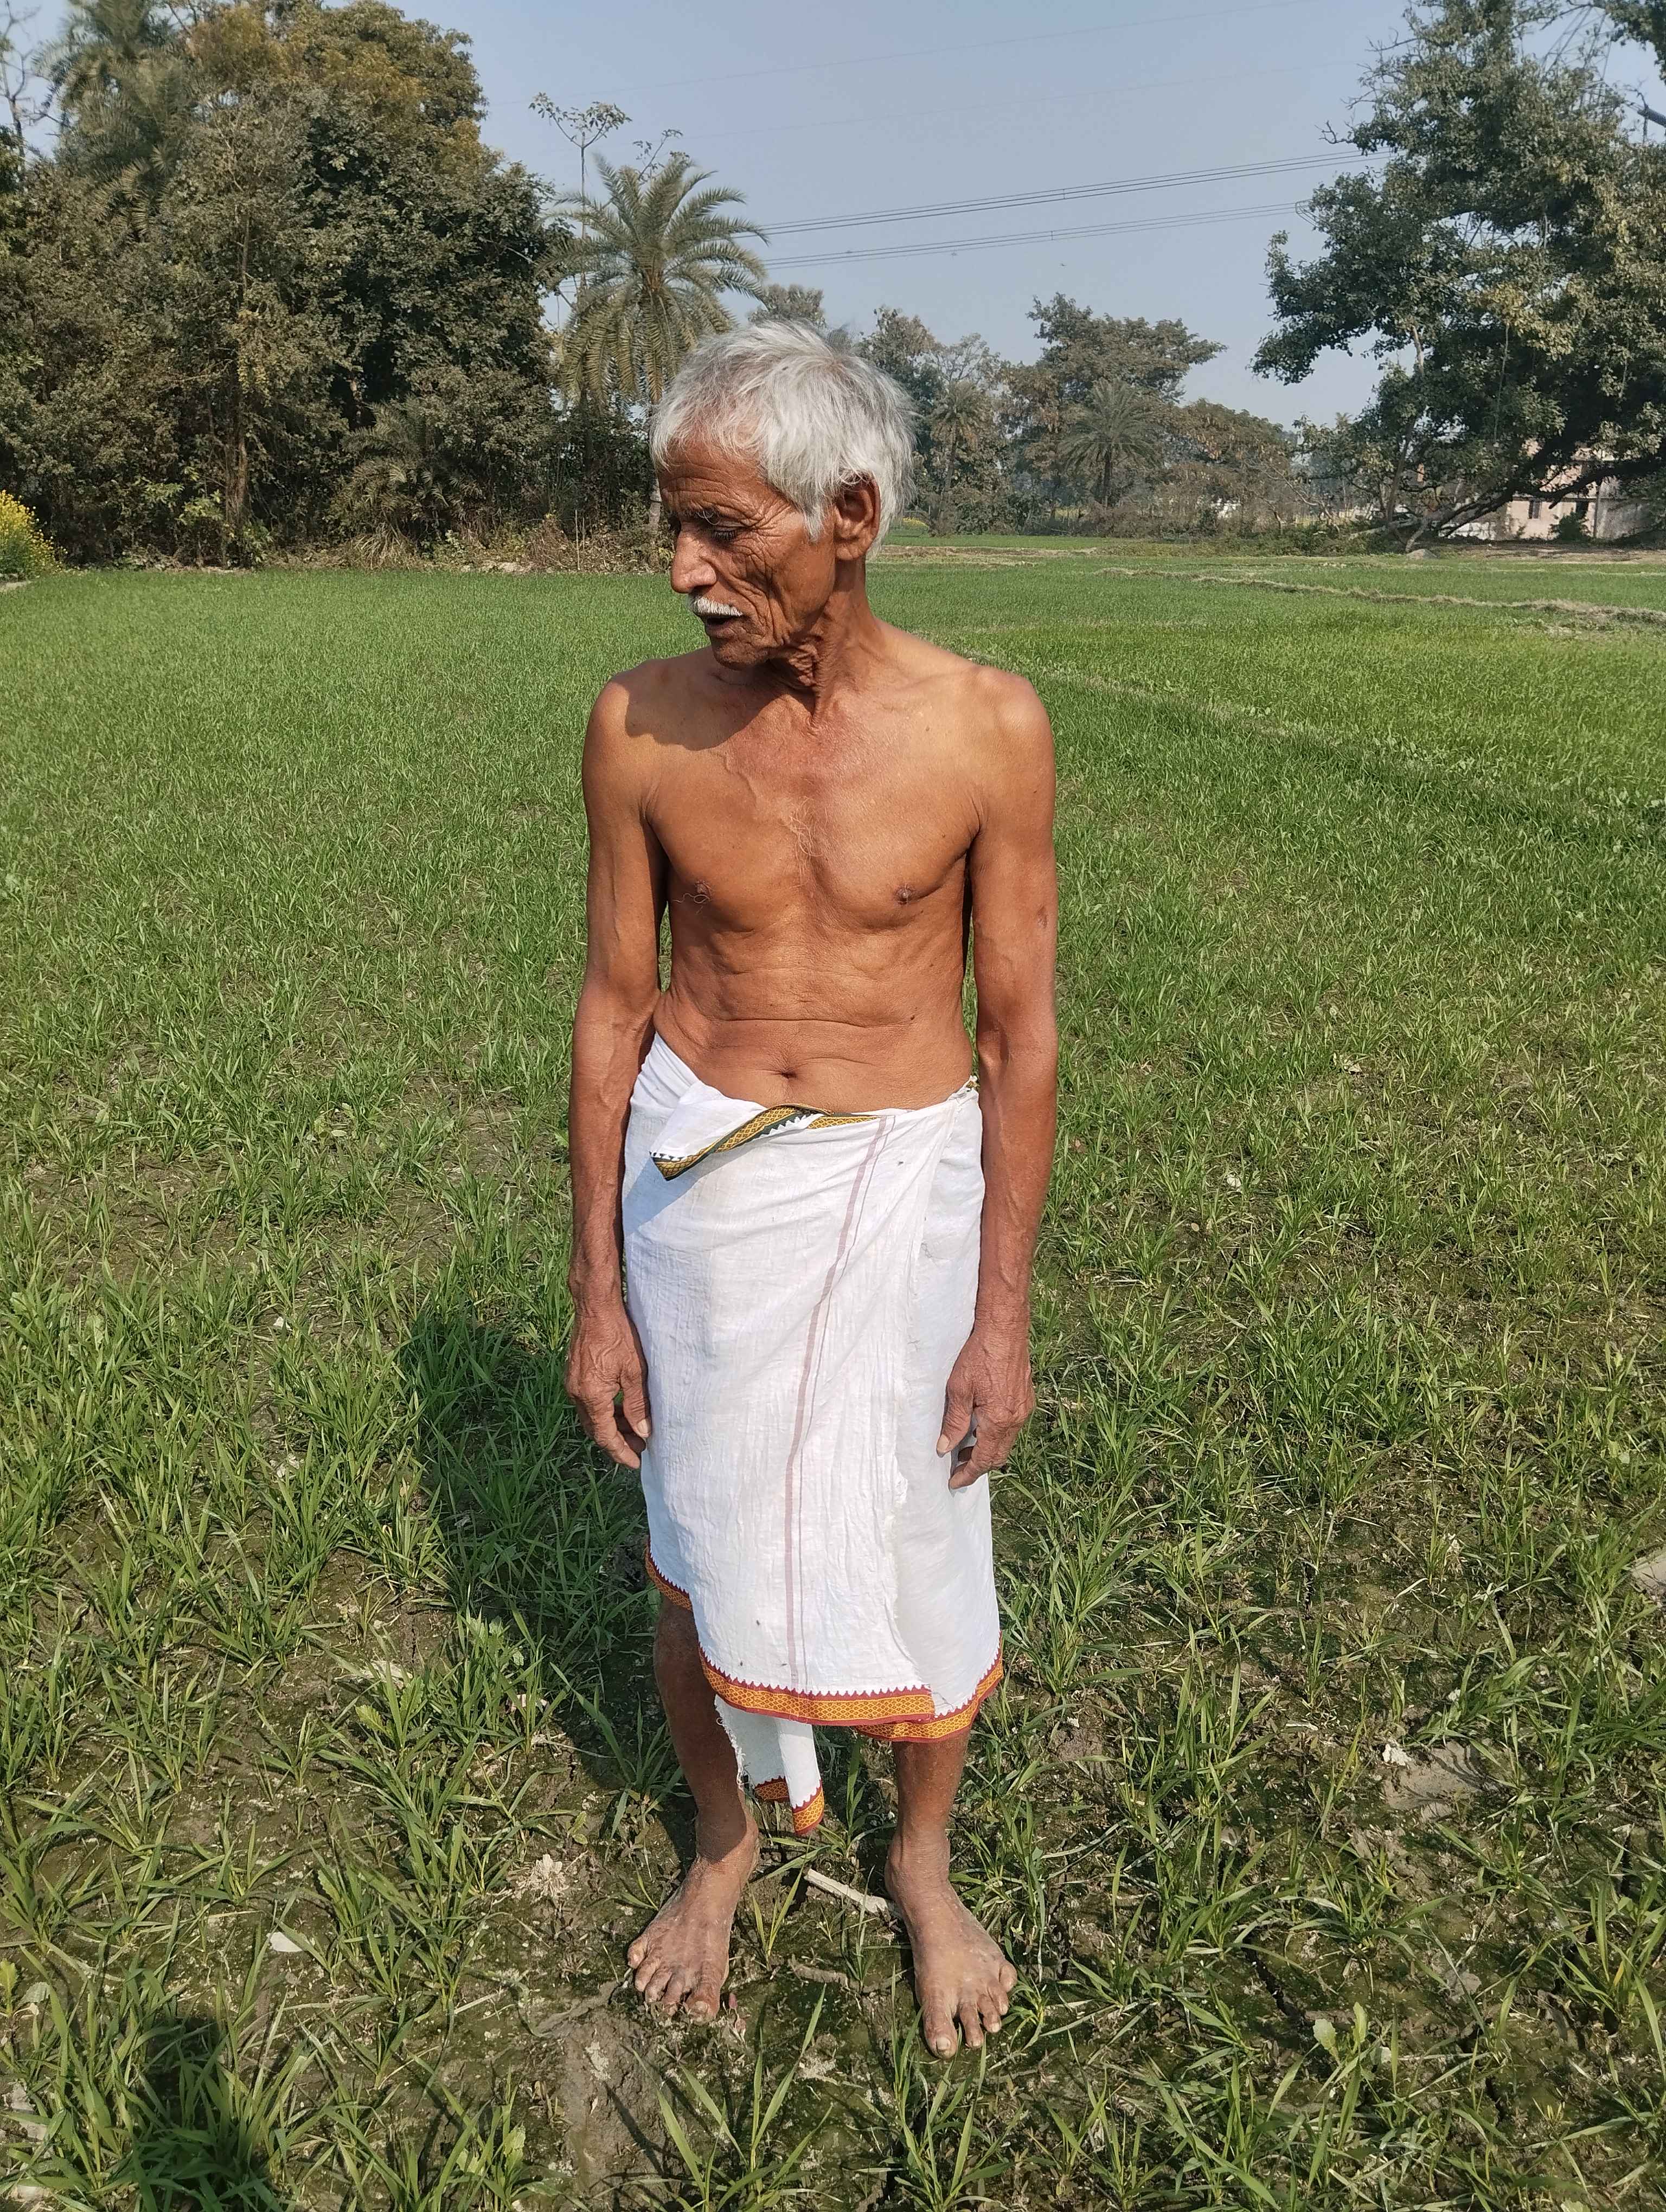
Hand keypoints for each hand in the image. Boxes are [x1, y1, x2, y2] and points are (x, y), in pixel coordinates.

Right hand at [565, 1299, 651, 1469]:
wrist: (595, 1306)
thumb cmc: (618, 1335)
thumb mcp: (635, 1372)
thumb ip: (637, 1405)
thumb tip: (643, 1432)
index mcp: (591, 1396)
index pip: (605, 1436)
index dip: (620, 1452)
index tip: (635, 1463)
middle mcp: (576, 1393)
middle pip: (595, 1429)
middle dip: (617, 1441)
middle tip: (640, 1446)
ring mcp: (573, 1383)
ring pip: (591, 1415)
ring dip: (611, 1425)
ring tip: (634, 1428)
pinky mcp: (575, 1373)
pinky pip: (588, 1401)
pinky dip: (604, 1410)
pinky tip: (620, 1407)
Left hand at [936, 1312, 1034, 1488]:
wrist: (1004, 1329)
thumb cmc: (979, 1355)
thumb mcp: (958, 1389)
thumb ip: (954, 1422)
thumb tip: (944, 1448)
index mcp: (999, 1420)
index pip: (984, 1459)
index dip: (968, 1474)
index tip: (954, 1482)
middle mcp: (1016, 1419)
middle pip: (998, 1456)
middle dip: (978, 1465)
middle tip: (956, 1467)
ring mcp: (1024, 1409)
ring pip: (1006, 1442)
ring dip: (987, 1450)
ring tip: (965, 1447)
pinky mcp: (1026, 1399)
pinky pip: (1011, 1427)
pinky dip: (996, 1435)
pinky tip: (981, 1426)